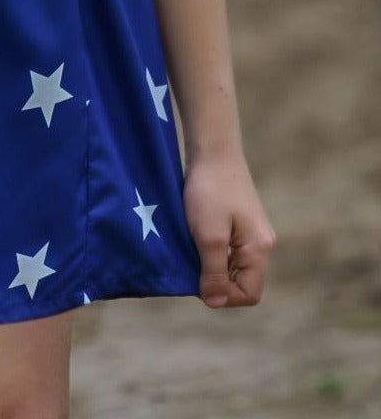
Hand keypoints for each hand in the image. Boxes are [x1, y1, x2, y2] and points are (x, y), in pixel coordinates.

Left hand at [182, 150, 275, 308]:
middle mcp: (261, 243)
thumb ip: (214, 271)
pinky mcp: (238, 219)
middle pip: (241, 280)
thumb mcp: (209, 235)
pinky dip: (210, 247)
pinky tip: (193, 235)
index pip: (249, 294)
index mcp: (260, 249)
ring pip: (232, 264)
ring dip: (210, 262)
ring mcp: (250, 230)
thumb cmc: (210, 191)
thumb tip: (214, 302)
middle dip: (216, 279)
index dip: (223, 295)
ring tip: (190, 247)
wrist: (212, 148)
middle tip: (191, 261)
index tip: (199, 279)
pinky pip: (227, 247)